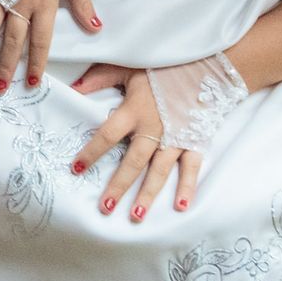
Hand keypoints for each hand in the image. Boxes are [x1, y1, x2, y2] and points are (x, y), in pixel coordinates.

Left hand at [68, 66, 193, 222]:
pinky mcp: (195, 139)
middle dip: (118, 185)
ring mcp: (176, 136)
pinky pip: (191, 167)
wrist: (207, 64)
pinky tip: (180, 206)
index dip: (91, 153)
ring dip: (148, 194)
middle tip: (105, 207)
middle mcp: (154, 128)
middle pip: (132, 162)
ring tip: (136, 216)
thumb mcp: (127, 66)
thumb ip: (100, 78)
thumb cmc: (162, 65)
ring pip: (159, 170)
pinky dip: (187, 187)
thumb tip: (74, 88)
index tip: (76, 169)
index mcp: (134, 110)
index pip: (107, 136)